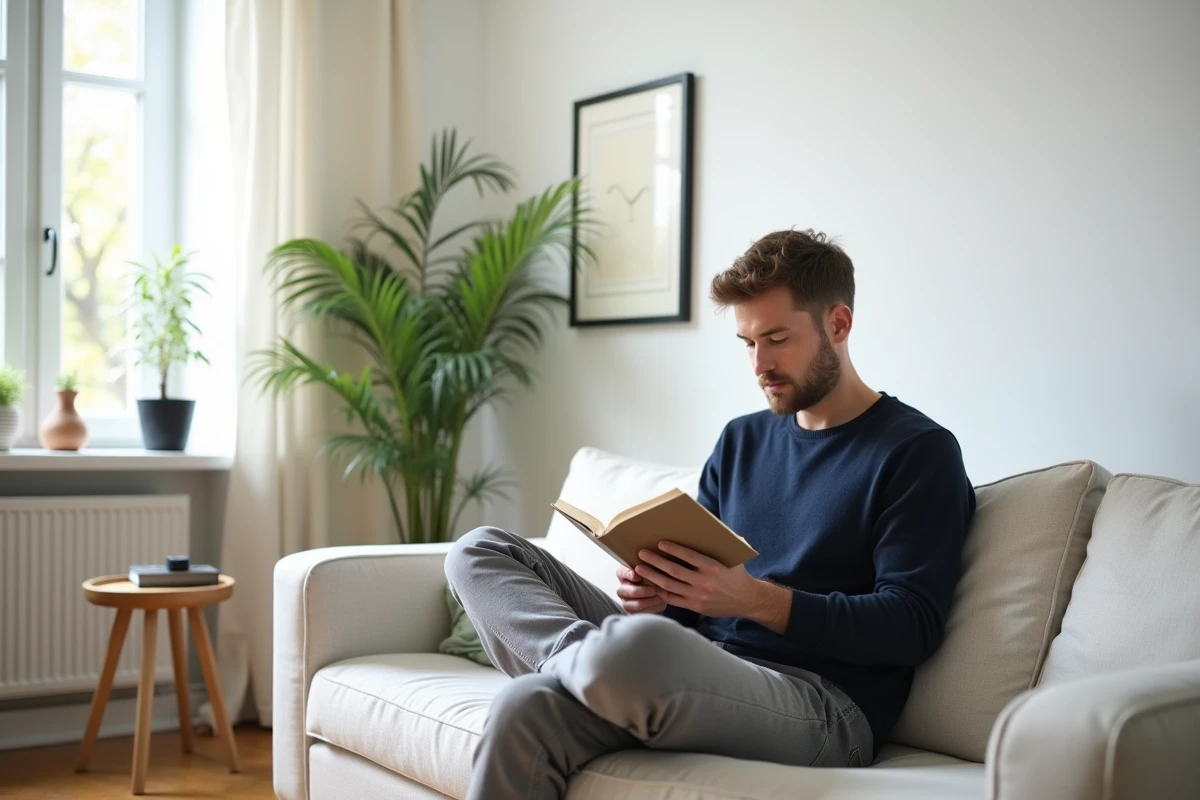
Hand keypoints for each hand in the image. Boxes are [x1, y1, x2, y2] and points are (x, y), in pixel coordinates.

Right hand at [615, 564, 666, 613]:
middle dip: (642, 591)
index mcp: (623, 573)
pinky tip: (661, 602)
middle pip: (628, 591)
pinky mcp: (633, 613)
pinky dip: (653, 608)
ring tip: (660, 596)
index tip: (638, 576)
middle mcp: (622, 588)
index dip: (629, 574)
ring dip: (650, 600)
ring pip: (636, 604)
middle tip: (654, 589)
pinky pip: (642, 613)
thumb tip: (654, 561)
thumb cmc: (654, 575)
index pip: (622, 572)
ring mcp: (626, 602)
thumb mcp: (651, 567)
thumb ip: (649, 564)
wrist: (659, 592)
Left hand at [634, 541, 763, 618]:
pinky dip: (660, 591)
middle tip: (641, 553)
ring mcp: (698, 596)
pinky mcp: (695, 606)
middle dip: (655, 561)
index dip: (673, 549)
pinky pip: (672, 599)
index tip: (660, 543)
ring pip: (669, 585)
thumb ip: (719, 544)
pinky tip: (651, 584)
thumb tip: (708, 525)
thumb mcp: (732, 557)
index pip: (689, 556)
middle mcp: (705, 582)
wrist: (747, 600)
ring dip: (652, 575)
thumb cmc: (737, 574)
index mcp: (713, 567)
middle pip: (674, 570)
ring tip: (640, 568)